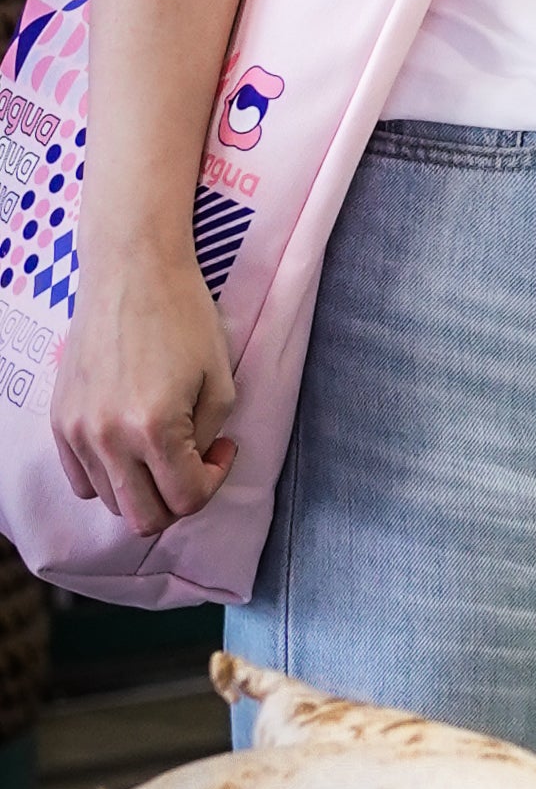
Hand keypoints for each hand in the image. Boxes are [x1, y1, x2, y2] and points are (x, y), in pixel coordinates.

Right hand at [52, 248, 237, 534]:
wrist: (131, 270)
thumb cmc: (184, 316)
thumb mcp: (220, 379)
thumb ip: (209, 437)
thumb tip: (194, 467)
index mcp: (155, 428)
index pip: (185, 500)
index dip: (213, 482)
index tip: (222, 449)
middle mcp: (109, 439)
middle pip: (143, 519)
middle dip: (178, 500)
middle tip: (194, 463)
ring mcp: (78, 433)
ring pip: (110, 502)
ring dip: (143, 488)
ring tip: (163, 446)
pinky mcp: (60, 422)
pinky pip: (81, 479)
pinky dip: (109, 476)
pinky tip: (130, 442)